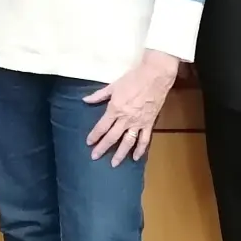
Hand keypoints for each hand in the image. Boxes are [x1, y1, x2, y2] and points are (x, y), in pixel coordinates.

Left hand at [83, 49, 180, 165]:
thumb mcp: (113, 86)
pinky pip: (144, 139)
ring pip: (128, 142)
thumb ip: (99, 95)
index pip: (102, 126)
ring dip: (120, 154)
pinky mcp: (149, 123)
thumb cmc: (133, 79)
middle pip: (112, 137)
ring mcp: (138, 122)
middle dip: (103, 148)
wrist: (155, 76)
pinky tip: (135, 158)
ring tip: (114, 164)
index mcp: (115, 109)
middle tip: (95, 157)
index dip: (94, 136)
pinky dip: (140, 149)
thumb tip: (85, 100)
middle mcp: (126, 119)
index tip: (89, 143)